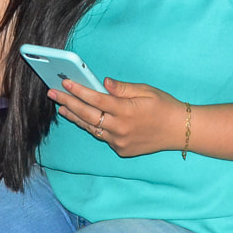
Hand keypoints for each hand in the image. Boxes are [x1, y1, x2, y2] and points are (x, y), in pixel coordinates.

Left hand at [49, 78, 186, 157]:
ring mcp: (119, 142)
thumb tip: (103, 82)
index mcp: (126, 111)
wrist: (179, 131)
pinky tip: (83, 119)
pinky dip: (92, 126)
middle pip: (87, 115)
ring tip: (62, 108)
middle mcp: (120, 129)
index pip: (96, 99)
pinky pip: (102, 137)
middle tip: (53, 94)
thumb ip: (122, 88)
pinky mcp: (121, 150)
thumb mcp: (145, 91)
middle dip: (68, 103)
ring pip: (91, 128)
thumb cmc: (164, 106)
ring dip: (75, 117)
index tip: (65, 83)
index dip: (79, 91)